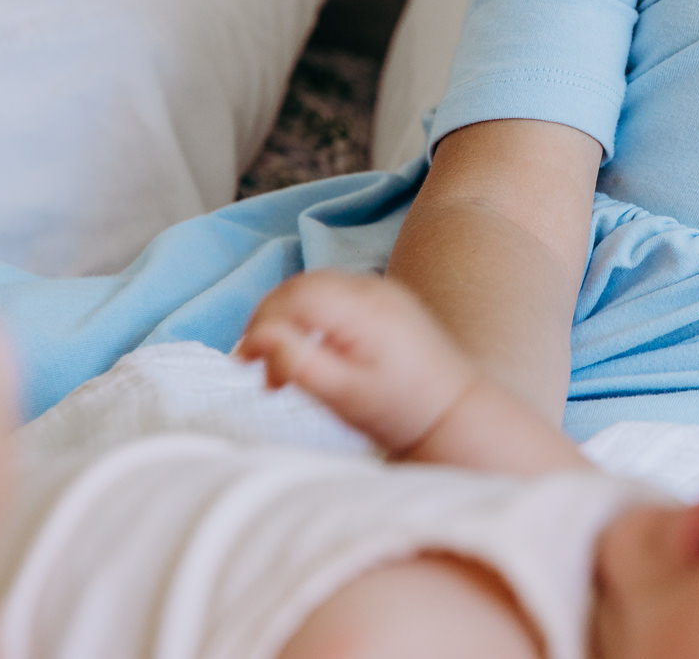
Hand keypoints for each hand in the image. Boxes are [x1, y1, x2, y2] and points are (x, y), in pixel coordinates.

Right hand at [235, 271, 477, 455]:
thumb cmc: (399, 410)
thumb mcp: (343, 396)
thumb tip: (258, 338)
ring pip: (312, 288)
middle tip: (257, 369)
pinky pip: (331, 294)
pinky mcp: (383, 297)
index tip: (246, 364)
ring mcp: (381, 289)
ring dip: (286, 321)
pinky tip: (309, 352)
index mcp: (365, 310)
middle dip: (269, 322)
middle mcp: (374, 288)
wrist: (452, 411)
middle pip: (299, 286)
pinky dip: (309, 317)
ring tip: (281, 370)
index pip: (294, 295)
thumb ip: (298, 364)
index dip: (261, 323)